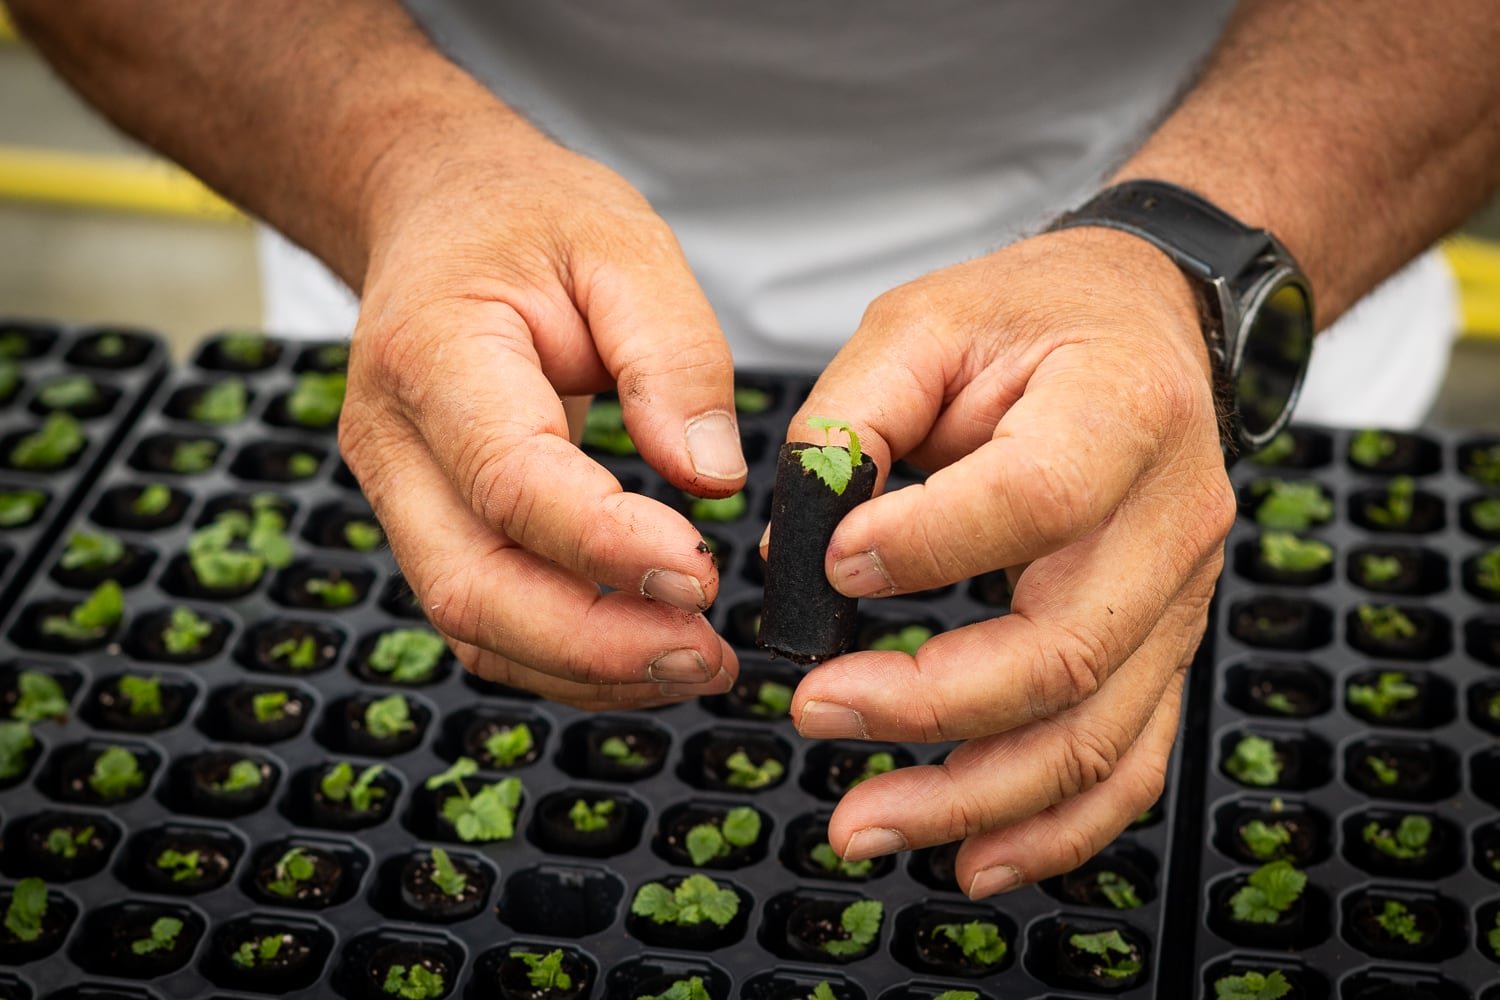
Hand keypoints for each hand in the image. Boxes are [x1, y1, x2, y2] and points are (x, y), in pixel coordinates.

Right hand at [339, 113, 742, 708]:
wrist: (440, 215)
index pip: (510, 479)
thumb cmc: (528, 222)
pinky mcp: (432, 527)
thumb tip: (711, 478)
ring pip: (473, 624)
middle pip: (470, 586)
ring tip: (693, 664)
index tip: (701, 571)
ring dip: (584, 668)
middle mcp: (394, 443)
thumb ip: (671, 356)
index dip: (604, 543)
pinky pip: (488, 619)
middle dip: (592, 644)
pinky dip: (566, 655)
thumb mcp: (622, 245)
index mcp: (433, 354)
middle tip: (704, 654)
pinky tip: (646, 651)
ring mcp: (401, 497)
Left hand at [780, 226, 1235, 896]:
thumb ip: (852, 422)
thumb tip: (798, 552)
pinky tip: (972, 859)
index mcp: (1119, 408)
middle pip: (1066, 650)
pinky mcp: (1162, 646)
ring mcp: (1180, 596)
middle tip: (815, 712)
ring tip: (865, 825)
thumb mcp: (923, 323)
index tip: (833, 569)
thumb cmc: (1032, 319)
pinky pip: (1127, 762)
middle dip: (929, 705)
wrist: (1145, 325)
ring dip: (975, 799)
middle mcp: (1173, 515)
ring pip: (1094, 734)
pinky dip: (1052, 828)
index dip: (931, 548)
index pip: (1037, 500)